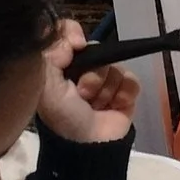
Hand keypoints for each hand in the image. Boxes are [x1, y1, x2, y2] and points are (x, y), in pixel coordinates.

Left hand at [37, 18, 139, 142]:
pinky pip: (132, 81)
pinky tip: (114, 107)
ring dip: (106, 89)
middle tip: (82, 93)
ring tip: (97, 105)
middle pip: (97, 50)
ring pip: (116, 66)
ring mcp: (107, 83)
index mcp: (61, 66)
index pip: (68, 33)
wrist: (88, 147)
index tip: (76, 46)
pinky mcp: (126, 95)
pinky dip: (125, 94)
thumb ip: (51, 53)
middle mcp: (83, 71)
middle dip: (92, 73)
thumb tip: (76, 37)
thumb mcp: (47, 84)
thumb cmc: (64, 116)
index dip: (74, 35)